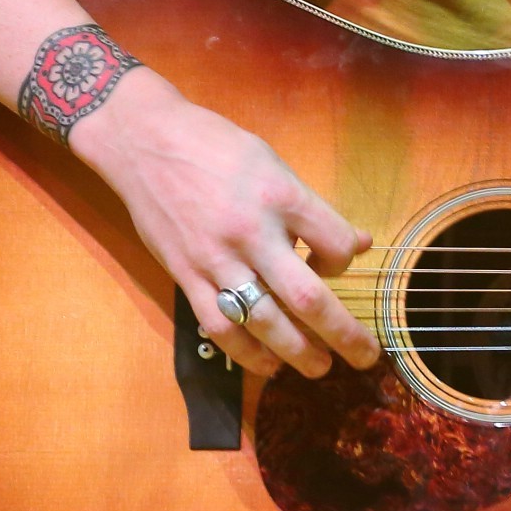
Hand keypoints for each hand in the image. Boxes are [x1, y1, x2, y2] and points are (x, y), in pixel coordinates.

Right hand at [70, 68, 378, 379]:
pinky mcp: (184, 276)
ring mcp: (215, 259)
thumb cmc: (215, 146)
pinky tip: (268, 364)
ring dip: (297, 353)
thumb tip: (358, 243)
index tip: (339, 263)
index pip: (334, 243)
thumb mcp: (273, 163)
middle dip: (342, 333)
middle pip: (306, 296)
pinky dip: (247, 352)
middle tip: (366, 356)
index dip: (347, 261)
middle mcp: (251, 233)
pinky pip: (220, 326)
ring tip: (320, 368)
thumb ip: (312, 208)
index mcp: (281, 196)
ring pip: (263, 321)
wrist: (144, 142)